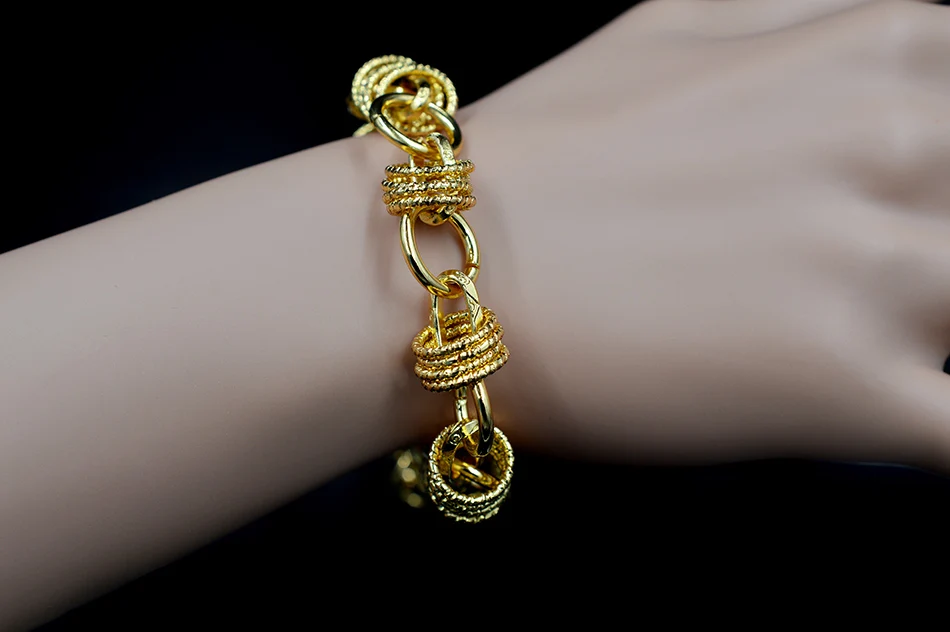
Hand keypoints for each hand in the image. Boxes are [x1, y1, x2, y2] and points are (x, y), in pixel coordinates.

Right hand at [451, 0, 949, 471]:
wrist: (438, 269)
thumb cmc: (548, 149)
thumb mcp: (677, 25)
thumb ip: (809, 24)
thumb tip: (901, 49)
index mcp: (875, 50)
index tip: (913, 211)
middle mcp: (893, 146)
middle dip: (939, 256)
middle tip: (859, 285)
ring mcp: (870, 274)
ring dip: (928, 338)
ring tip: (838, 344)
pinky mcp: (833, 391)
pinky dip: (947, 436)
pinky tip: (909, 425)